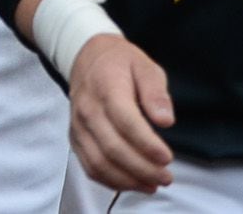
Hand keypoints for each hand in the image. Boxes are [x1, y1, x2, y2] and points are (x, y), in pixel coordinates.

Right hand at [66, 36, 175, 189]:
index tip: (166, 157)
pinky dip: (111, 181)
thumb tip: (165, 120)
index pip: (125, 122)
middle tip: (166, 176)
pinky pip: (89, 166)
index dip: (147, 144)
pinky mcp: (76, 137)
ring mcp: (79, 125)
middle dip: (142, 168)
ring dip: (128, 179)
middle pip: (112, 148)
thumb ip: (156, 92)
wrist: (86, 57)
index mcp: (107, 88)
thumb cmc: (119, 63)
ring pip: (99, 162)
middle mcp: (88, 109)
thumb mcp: (145, 66)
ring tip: (153, 184)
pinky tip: (132, 183)